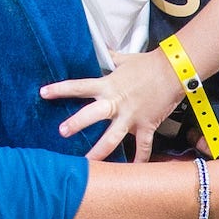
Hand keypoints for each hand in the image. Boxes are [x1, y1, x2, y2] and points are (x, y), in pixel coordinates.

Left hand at [43, 47, 181, 162]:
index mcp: (108, 85)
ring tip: (88, 162)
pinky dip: (139, 160)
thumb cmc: (149, 63)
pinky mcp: (146, 125)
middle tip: (62, 132)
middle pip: (92, 115)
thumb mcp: (125, 59)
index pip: (79, 87)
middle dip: (76, 124)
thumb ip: (111, 57)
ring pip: (113, 137)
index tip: (43, 93)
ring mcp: (131, 116)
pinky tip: (134, 170)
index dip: (60, 89)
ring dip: (99, 151)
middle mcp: (117, 103)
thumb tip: (102, 48)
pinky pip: (143, 147)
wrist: (175, 69)